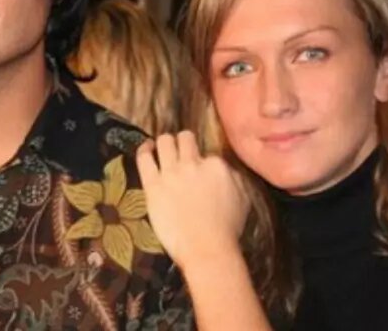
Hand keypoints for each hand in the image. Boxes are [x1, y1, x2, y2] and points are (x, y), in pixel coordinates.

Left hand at [136, 131, 250, 269]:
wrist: (207, 249)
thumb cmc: (227, 230)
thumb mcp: (243, 199)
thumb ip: (235, 178)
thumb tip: (226, 171)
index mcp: (216, 166)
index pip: (208, 153)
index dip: (203, 162)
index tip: (200, 171)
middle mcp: (193, 163)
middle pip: (185, 139)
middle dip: (183, 142)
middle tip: (181, 150)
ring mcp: (172, 173)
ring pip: (165, 142)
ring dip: (165, 142)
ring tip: (162, 147)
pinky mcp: (153, 185)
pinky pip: (144, 159)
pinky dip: (144, 150)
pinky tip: (146, 149)